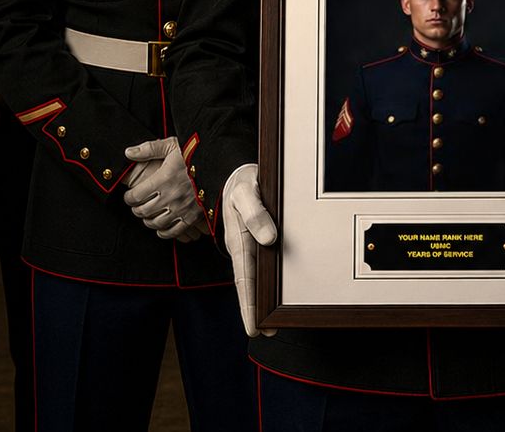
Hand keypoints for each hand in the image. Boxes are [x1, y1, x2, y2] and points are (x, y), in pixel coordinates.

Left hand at [123, 137, 203, 241]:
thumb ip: (149, 149)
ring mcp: (182, 208)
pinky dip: (163, 232)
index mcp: (164, 178)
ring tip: (148, 214)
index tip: (129, 196)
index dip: (128, 198)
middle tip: (137, 205)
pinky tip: (161, 226)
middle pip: (143, 211)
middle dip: (136, 209)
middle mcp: (171, 196)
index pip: (135, 196)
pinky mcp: (192, 217)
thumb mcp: (172, 146)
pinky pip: (173, 231)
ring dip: (148, 220)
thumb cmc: (196, 154)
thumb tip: (128, 153)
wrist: (221, 165)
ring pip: (155, 223)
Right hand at [222, 163, 277, 336]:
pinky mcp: (252, 239)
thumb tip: (269, 239)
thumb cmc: (242, 181)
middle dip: (253, 310)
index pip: (244, 279)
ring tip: (269, 322)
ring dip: (257, 299)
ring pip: (251, 277)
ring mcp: (246, 244)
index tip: (254, 328)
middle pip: (246, 284)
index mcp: (237, 239)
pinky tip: (269, 292)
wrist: (235, 172)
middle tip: (266, 333)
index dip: (249, 305)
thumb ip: (256, 213)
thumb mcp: (247, 192)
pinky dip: (261, 282)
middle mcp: (240, 246)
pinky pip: (256, 265)